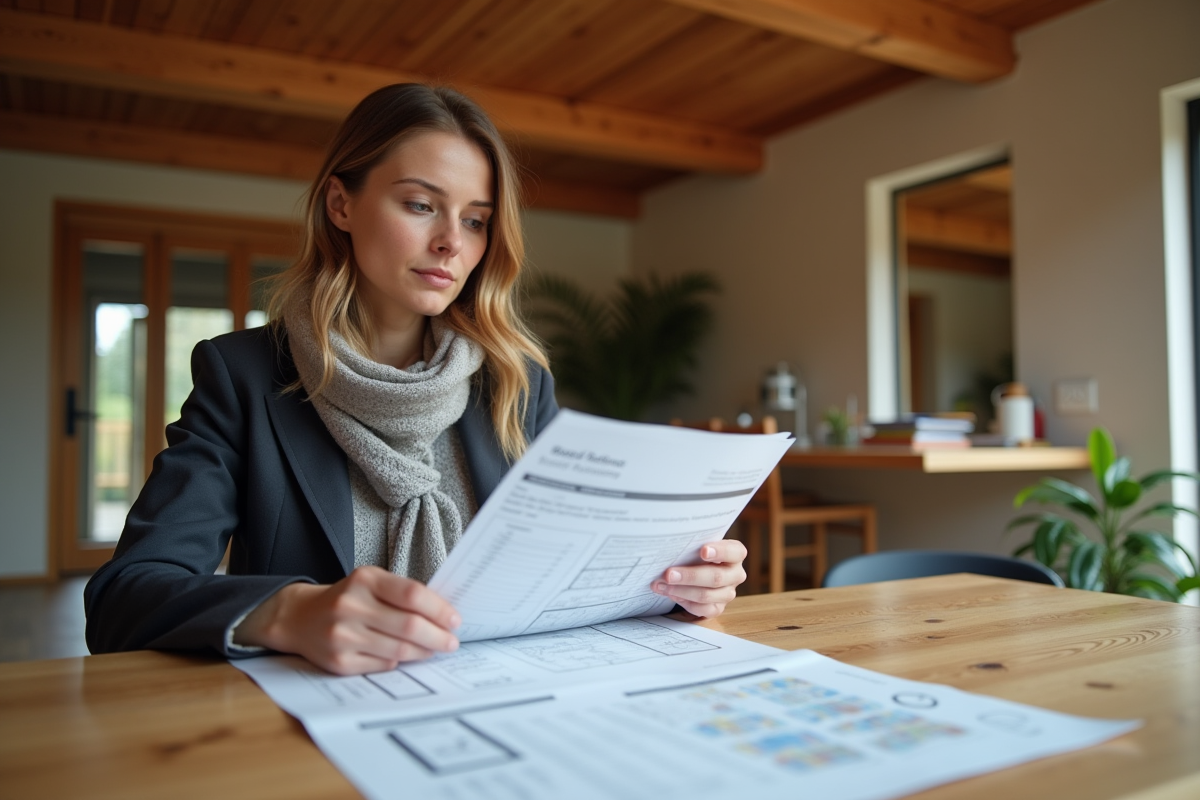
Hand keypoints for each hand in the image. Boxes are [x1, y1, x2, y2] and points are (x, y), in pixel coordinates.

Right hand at [234, 566, 460, 674]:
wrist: (300, 618)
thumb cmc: (348, 598)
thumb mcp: (371, 582)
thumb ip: (402, 593)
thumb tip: (444, 614)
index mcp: (364, 579)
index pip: (412, 595)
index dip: (439, 609)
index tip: (455, 620)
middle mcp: (351, 606)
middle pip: (409, 626)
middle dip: (438, 636)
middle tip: (452, 642)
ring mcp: (343, 636)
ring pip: (399, 649)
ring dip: (423, 652)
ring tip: (434, 649)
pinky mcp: (339, 662)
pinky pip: (383, 664)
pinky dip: (400, 660)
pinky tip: (406, 655)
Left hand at [651, 539, 746, 617]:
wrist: (698, 570)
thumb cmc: (698, 553)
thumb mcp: (699, 545)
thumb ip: (693, 546)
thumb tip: (670, 549)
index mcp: (736, 554)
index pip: (734, 552)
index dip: (720, 551)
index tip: (703, 551)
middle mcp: (735, 574)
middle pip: (716, 577)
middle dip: (690, 576)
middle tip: (669, 574)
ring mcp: (728, 593)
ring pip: (707, 595)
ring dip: (681, 591)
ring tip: (662, 585)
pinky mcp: (719, 607)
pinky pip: (703, 609)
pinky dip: (685, 602)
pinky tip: (672, 594)